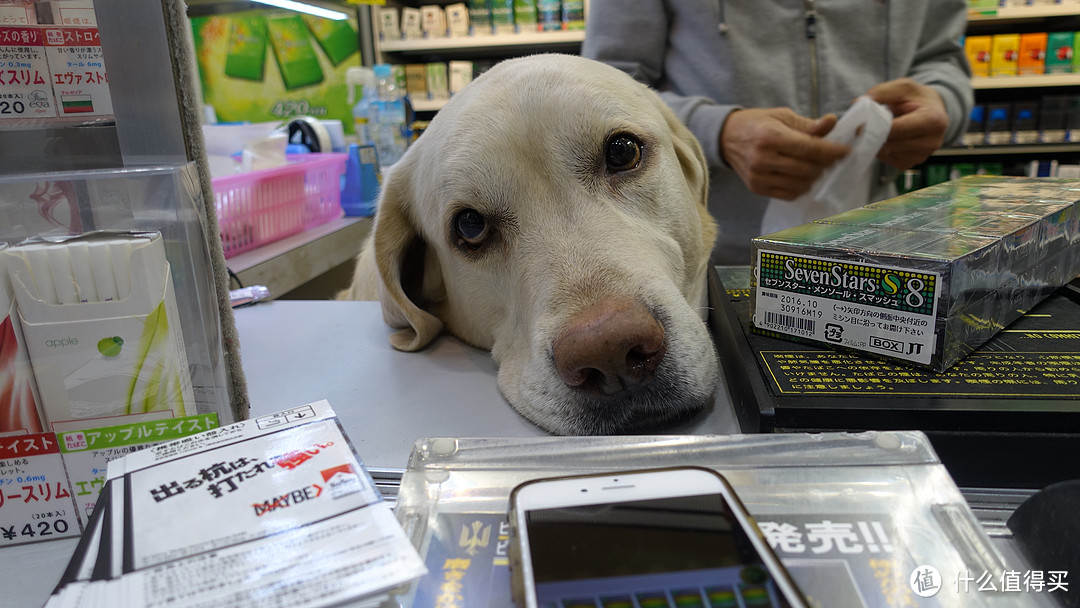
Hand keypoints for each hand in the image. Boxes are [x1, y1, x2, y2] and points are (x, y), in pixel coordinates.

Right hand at [720, 107, 849, 199]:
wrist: (726, 138)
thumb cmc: (757, 124)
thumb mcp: (781, 116)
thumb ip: (808, 124)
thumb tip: (832, 122)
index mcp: (770, 136)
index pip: (810, 149)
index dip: (833, 151)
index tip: (846, 151)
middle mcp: (762, 159)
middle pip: (808, 169)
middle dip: (825, 164)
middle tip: (829, 157)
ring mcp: (758, 176)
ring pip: (801, 184)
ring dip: (814, 177)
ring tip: (813, 165)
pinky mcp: (756, 188)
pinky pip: (789, 194)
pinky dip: (801, 187)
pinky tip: (800, 176)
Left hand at [866, 78, 948, 169]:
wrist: (931, 111)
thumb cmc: (917, 98)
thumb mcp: (903, 87)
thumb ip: (882, 92)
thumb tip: (857, 103)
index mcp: (933, 121)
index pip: (898, 129)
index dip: (876, 126)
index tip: (859, 124)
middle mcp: (931, 142)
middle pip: (891, 143)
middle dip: (874, 134)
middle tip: (863, 126)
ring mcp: (921, 156)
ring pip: (886, 152)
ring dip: (876, 141)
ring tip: (880, 128)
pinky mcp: (909, 164)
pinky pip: (886, 159)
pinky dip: (880, 148)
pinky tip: (886, 137)